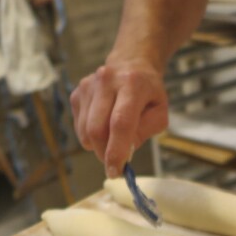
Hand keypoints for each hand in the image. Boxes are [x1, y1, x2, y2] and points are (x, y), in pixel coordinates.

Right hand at [70, 58, 168, 177]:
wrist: (131, 63)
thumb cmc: (148, 91)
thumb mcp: (159, 112)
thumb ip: (145, 132)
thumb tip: (125, 152)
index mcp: (132, 84)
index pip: (120, 123)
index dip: (116, 151)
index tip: (116, 171)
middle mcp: (106, 81)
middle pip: (97, 130)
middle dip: (105, 153)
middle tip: (115, 161)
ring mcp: (87, 86)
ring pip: (85, 132)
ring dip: (98, 145)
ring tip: (113, 137)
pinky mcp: (76, 93)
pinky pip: (79, 127)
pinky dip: (91, 135)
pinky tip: (103, 124)